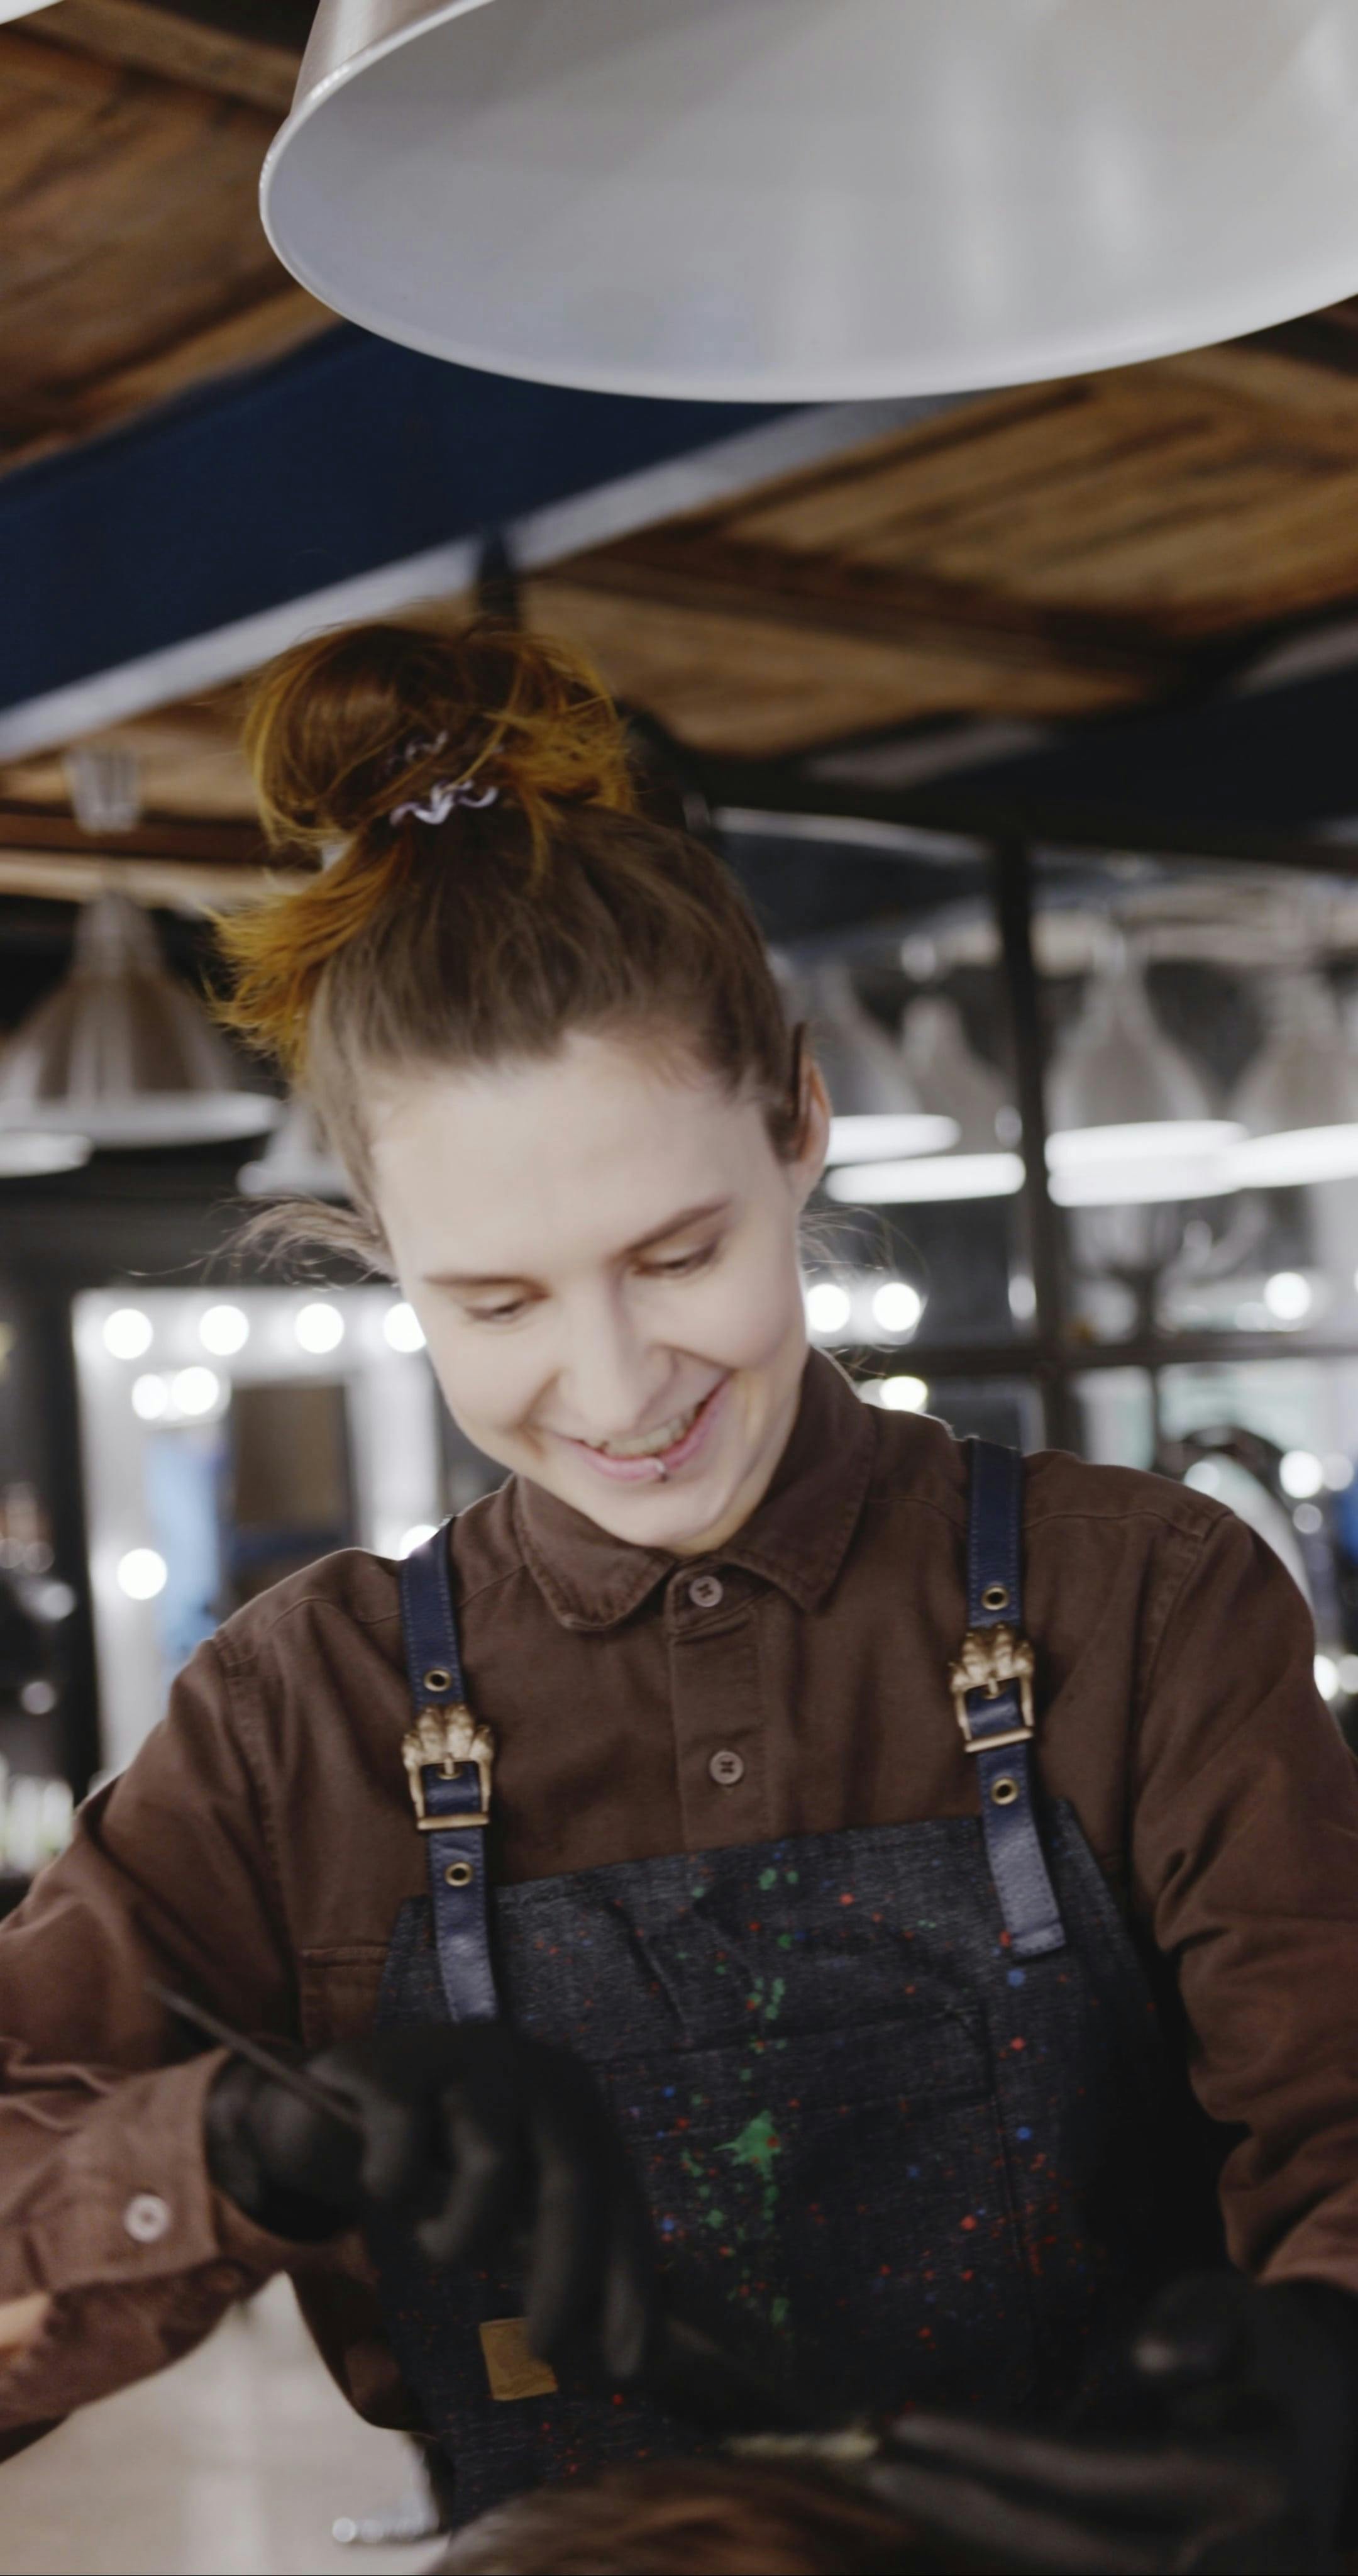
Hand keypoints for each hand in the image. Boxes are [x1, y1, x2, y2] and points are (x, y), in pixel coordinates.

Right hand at [204, 2023, 657, 2380]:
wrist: (323, 2106)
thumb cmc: (431, 2166)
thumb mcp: (500, 2210)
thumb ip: (549, 2256)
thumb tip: (605, 2351)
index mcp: (574, 2107)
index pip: (617, 2201)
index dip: (628, 2285)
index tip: (627, 2370)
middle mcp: (534, 2070)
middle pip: (570, 2180)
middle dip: (563, 2278)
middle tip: (543, 2349)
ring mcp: (464, 2056)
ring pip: (492, 2166)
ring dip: (458, 2235)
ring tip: (431, 2241)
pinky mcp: (395, 2064)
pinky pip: (404, 2156)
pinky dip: (391, 2190)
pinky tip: (381, 2183)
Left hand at [865, 2273, 1357, 2574]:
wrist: (1339, 2417)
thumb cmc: (1271, 2353)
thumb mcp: (1248, 2312)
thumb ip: (1203, 2321)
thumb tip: (1151, 2356)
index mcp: (1246, 2484)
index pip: (1093, 2474)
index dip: (994, 2453)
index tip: (909, 2424)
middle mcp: (1231, 2563)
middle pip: (1071, 2553)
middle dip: (966, 2512)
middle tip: (876, 2468)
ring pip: (1075, 2574)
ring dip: (980, 2537)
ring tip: (896, 2487)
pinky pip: (1089, 2573)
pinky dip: (1021, 2551)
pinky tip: (954, 2514)